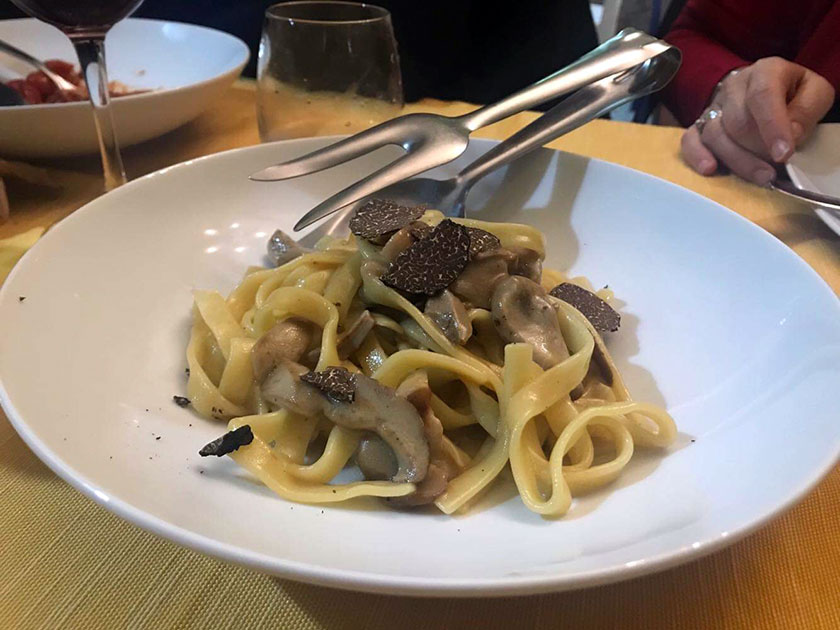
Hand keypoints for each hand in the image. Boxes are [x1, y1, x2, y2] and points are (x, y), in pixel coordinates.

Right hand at [680, 57, 834, 184]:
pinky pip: (690, 140)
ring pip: (715, 135)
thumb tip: (790, 135)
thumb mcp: (815, 94)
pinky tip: (710, 169)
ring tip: (761, 176)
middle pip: (737, 121)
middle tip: (778, 167)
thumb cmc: (794, 95)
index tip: (783, 154)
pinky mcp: (700, 126)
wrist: (768, 92)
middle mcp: (734, 86)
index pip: (762, 95)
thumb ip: (807, 110)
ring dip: (738, 160)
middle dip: (758, 150)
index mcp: (765, 71)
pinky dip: (697, 156)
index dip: (772, 126)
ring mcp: (713, 107)